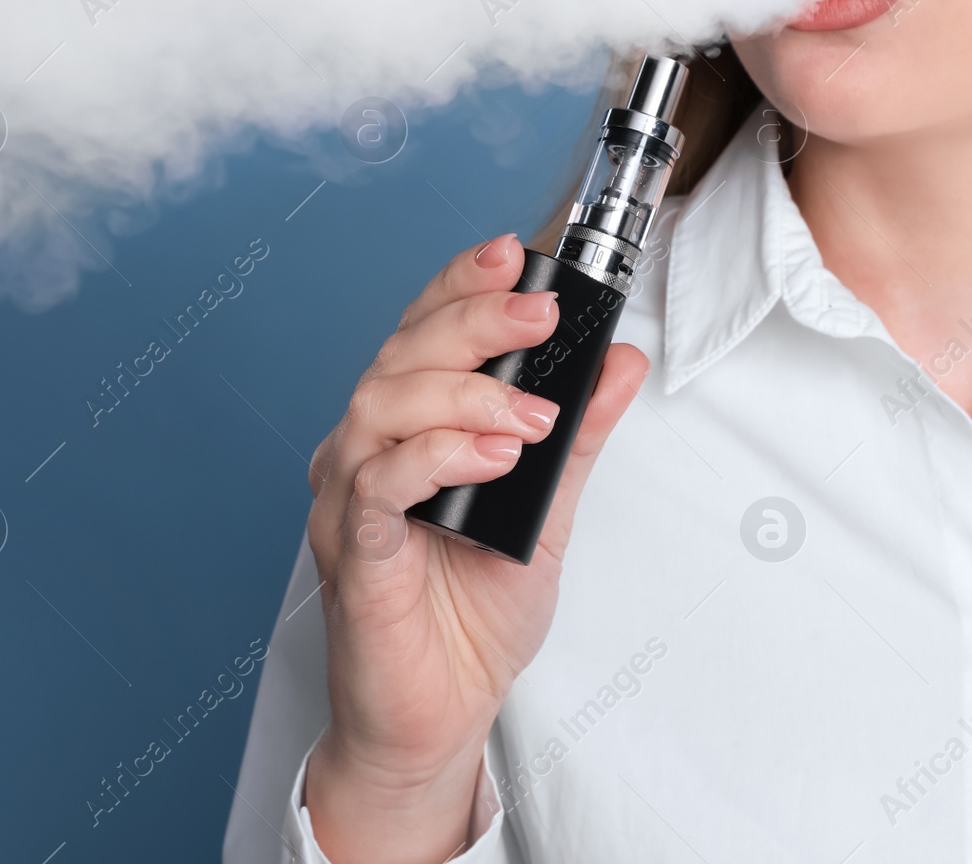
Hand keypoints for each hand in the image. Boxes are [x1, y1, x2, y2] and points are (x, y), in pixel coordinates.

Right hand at [303, 232, 648, 863]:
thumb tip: (620, 361)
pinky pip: (375, 486)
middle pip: (401, 355)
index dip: (462, 285)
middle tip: (541, 322)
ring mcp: (351, 502)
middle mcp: (367, 454)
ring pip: (380, 407)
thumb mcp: (550, 512)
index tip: (517, 256)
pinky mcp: (352, 556)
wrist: (441, 715)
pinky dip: (434, 458)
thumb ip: (578, 436)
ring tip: (529, 422)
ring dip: (463, 397)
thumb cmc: (473, 617)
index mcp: (408, 431)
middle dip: (474, 323)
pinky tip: (488, 459)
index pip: (423, 332)